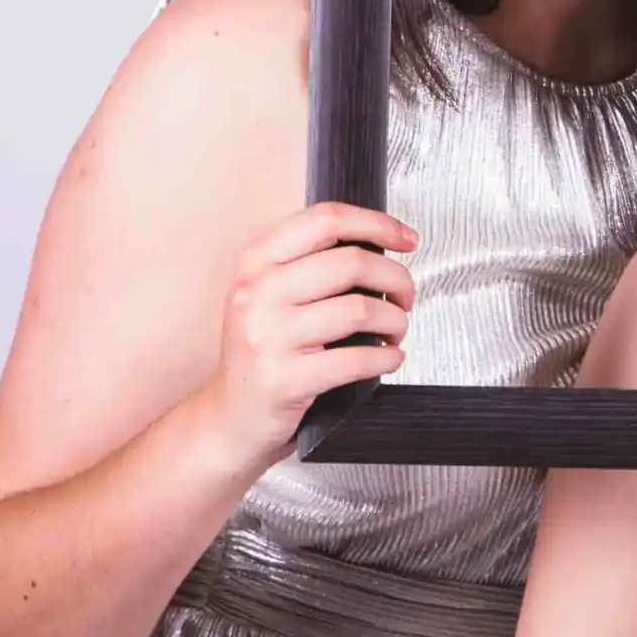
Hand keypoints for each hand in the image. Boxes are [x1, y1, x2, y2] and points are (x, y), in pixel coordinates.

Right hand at [198, 201, 415, 471]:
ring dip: (395, 320)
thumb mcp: (269, 294)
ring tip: (395, 331)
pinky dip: (387, 357)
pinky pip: (358, 359)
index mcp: (255, 262)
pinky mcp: (285, 379)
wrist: (230, 417)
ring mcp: (268, 336)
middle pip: (352, 262)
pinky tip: (389, 357)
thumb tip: (381, 242)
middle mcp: (256, 293)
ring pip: (361, 309)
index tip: (406, 239)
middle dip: (397, 278)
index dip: (377, 223)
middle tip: (406, 296)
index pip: (325, 219)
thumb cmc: (262, 352)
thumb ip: (311, 262)